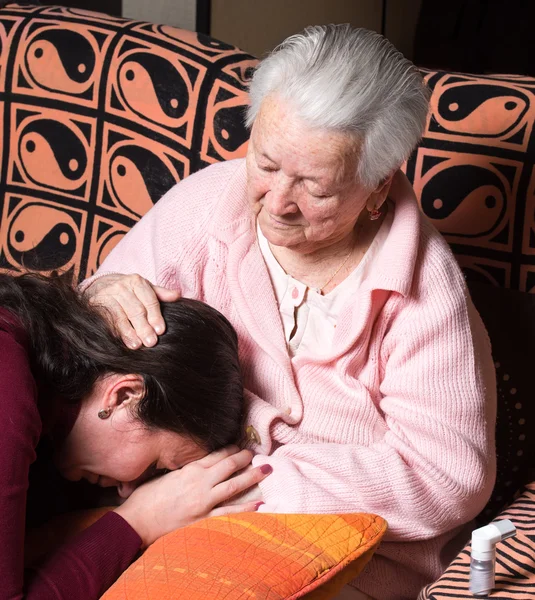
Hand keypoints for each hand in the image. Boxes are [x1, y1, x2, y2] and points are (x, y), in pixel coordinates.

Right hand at [84, 274, 178, 347]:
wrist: (98, 284)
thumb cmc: (127, 290)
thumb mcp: (144, 288)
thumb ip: (160, 293)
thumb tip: (177, 295)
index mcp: (137, 282)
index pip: (149, 300)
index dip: (155, 316)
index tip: (160, 330)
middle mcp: (122, 286)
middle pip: (136, 310)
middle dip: (144, 327)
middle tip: (151, 342)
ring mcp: (107, 294)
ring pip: (120, 316)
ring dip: (128, 332)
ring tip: (136, 345)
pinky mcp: (95, 303)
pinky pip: (106, 319)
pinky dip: (114, 331)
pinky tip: (119, 341)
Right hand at [114, 446, 270, 546]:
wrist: (136, 522)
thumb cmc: (145, 499)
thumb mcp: (164, 476)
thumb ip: (182, 471)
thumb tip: (195, 467)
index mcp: (189, 470)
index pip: (216, 455)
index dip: (231, 449)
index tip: (240, 446)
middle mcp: (200, 483)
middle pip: (229, 466)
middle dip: (245, 458)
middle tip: (257, 454)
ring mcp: (203, 502)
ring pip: (234, 486)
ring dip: (252, 477)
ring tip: (267, 469)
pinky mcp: (203, 520)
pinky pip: (229, 513)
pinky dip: (245, 508)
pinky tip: (259, 504)